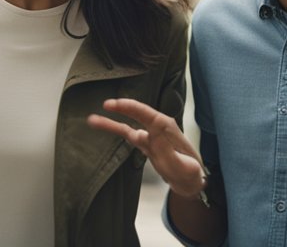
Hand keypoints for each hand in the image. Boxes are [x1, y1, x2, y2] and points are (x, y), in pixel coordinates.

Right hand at [87, 98, 206, 199]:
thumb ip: (167, 152)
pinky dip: (117, 130)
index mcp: (167, 129)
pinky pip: (129, 135)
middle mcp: (159, 128)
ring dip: (112, 122)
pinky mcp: (147, 144)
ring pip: (129, 125)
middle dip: (121, 108)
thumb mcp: (183, 167)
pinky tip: (106, 126)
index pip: (146, 114)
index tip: (114, 104)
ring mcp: (152, 136)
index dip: (130, 107)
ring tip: (93, 119)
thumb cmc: (191, 174)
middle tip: (105, 104)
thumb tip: (147, 136)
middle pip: (137, 114)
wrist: (193, 182)